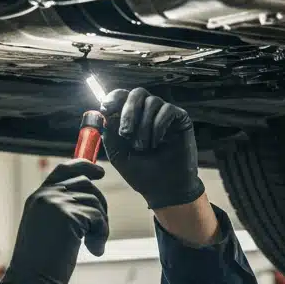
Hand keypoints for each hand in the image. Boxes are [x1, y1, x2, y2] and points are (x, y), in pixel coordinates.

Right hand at [0, 160, 109, 283]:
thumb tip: (90, 199)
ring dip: (101, 226)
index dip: (85, 167)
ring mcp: (56, 204)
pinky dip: (101, 234)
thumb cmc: (40, 263)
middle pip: (86, 185)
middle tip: (99, 231)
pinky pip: (98, 217)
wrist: (29, 281)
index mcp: (38, 197)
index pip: (64, 169)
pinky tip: (94, 250)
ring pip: (95, 202)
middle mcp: (45, 195)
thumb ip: (61, 211)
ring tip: (93, 245)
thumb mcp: (47, 228)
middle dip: (100, 206)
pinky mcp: (69, 216)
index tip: (100, 172)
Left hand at [101, 87, 204, 208]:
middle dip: (128, 112)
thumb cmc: (140, 172)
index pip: (121, 96)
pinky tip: (157, 142)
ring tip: (143, 147)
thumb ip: (109, 133)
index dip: (113, 98)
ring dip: (144, 125)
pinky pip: (167, 110)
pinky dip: (159, 125)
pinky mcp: (180, 118)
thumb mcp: (117, 153)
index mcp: (130, 117)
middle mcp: (147, 112)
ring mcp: (164, 114)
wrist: (164, 189)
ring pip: (152, 102)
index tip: (106, 109)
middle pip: (137, 94)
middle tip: (125, 133)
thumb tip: (103, 113)